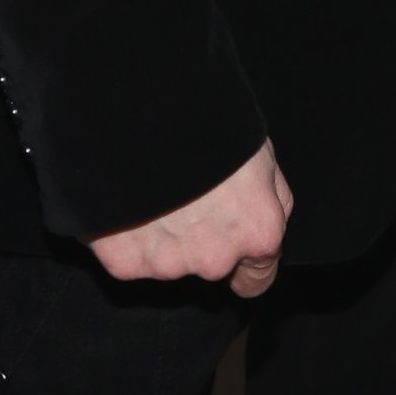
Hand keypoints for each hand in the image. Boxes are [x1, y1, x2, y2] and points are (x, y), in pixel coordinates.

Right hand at [88, 140, 293, 299]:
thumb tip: (269, 221)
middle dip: (201, 238)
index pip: (257, 280)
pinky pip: (129, 256)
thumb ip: (270, 198)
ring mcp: (168, 264)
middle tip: (188, 194)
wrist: (146, 114)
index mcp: (256, 232)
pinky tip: (131, 201)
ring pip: (168, 260)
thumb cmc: (210, 123)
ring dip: (163, 235)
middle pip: (210, 263)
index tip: (234, 253)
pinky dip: (128, 236)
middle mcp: (215, 259)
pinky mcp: (125, 261)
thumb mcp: (260, 153)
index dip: (247, 265)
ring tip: (158, 188)